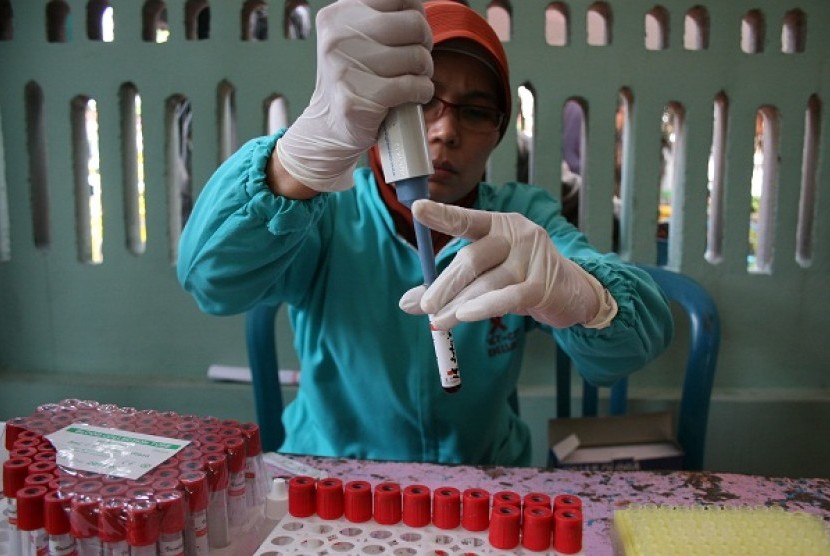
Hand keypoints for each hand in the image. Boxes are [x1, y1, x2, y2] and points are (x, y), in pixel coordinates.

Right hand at [276, 0, 433, 191]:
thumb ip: (383, 20)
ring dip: (424, 73)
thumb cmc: (354, 80)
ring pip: (417, 57)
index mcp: (339, 15)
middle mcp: (337, 37)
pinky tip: (412, 97)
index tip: (411, 36)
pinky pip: (412, 86)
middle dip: (425, 44)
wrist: (328, 128)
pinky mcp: (357, 99)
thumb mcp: (357, 39)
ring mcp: (344, 69)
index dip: (416, 16)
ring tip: (410, 80)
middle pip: (414, 24)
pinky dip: (422, 92)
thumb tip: (419, 10)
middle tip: (416, 61)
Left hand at [399, 200, 616, 329]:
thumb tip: (407, 303)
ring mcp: (531, 259)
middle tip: (425, 305)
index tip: (417, 208)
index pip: (467, 219)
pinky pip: (507, 297)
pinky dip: (484, 307)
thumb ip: (449, 284)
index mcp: (498, 224)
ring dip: (459, 305)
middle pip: (472, 258)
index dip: (442, 215)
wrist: (572, 291)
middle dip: (445, 284)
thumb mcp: (486, 274)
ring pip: (487, 283)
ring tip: (438, 322)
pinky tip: (464, 316)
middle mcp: (516, 235)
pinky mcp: (541, 285)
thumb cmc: (521, 277)